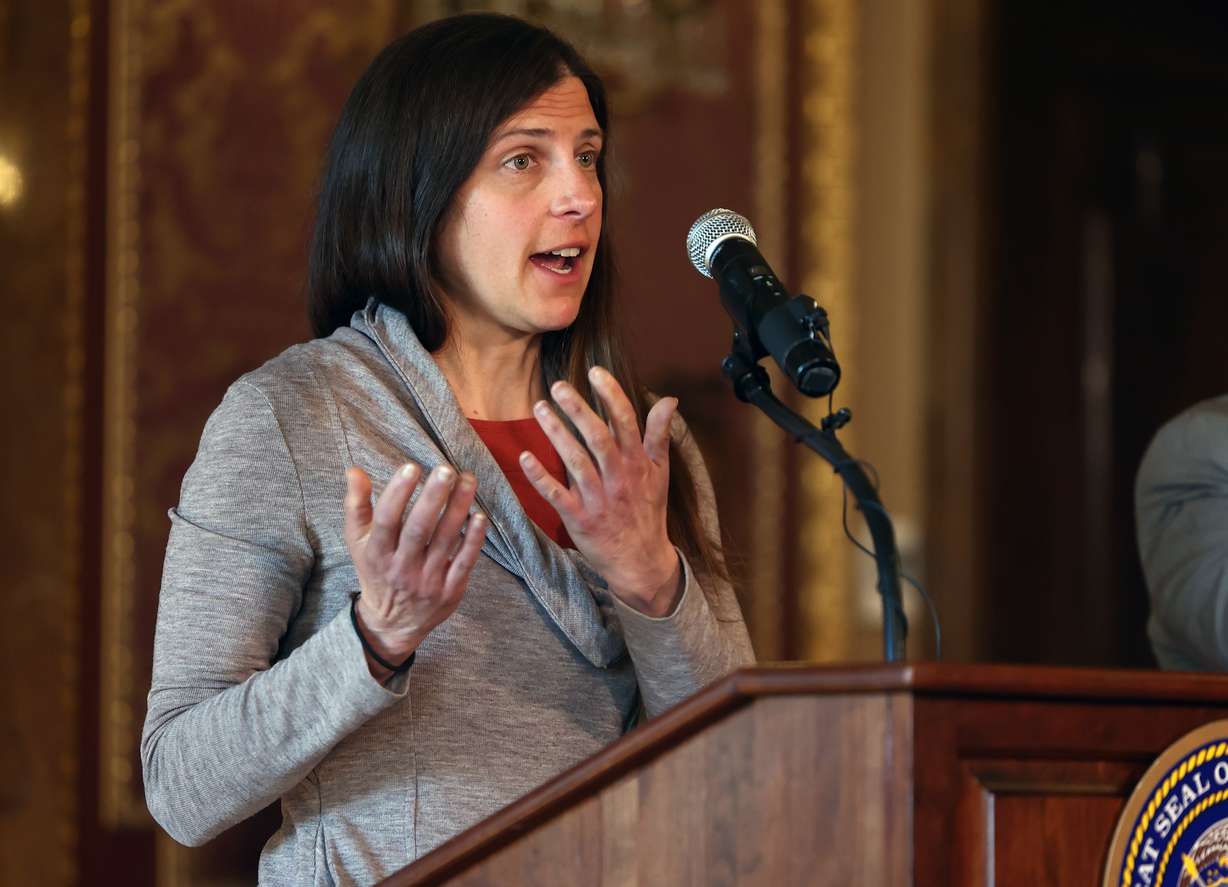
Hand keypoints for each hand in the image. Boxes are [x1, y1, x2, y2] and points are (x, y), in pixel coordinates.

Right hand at [343, 462, 486, 677]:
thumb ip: (357, 505)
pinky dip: (474, 540)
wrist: (393, 623)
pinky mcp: (450, 591)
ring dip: (458, 508)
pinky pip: (464, 562)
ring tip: (468, 480)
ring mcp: (427, 581)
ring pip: (445, 541)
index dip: (397, 494)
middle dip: (433, 498)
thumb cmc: (377, 570)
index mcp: (377, 554)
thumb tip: (354, 470)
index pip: (386, 521)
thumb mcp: (359, 542)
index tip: (411, 467)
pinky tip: (480, 516)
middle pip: (419, 530)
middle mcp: (401, 569)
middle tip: (446, 470)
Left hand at [520, 366, 681, 616]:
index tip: (595, 372)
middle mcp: (619, 479)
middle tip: (557, 386)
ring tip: (539, 409)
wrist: (641, 560)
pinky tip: (525, 457)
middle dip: (578, 409)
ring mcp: (598, 500)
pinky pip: (557, 496)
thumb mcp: (661, 473)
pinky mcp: (579, 520)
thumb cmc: (648, 511)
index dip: (611, 395)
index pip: (625, 422)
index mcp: (638, 464)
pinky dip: (541, 477)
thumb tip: (669, 400)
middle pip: (598, 438)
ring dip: (556, 434)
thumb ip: (660, 435)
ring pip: (576, 461)